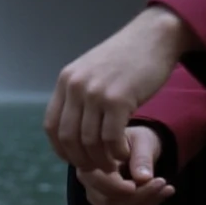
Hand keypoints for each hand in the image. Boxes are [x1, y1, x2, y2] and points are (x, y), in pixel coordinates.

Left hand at [44, 5, 194, 172]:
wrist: (154, 36)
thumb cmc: (127, 57)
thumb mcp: (93, 70)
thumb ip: (80, 95)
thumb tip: (72, 127)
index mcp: (67, 80)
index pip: (52, 127)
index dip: (62, 150)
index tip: (77, 160)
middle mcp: (76, 86)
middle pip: (69, 138)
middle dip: (83, 160)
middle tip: (99, 167)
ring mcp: (96, 92)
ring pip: (90, 142)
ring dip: (102, 160)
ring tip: (115, 161)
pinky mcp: (118, 99)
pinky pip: (111, 139)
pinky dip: (117, 152)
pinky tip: (125, 151)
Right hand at [76, 125, 175, 204]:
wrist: (138, 147)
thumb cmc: (136, 140)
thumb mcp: (142, 140)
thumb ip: (141, 157)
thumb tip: (143, 179)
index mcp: (90, 160)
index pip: (99, 182)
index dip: (120, 187)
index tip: (145, 180)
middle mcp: (88, 181)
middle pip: (109, 201)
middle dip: (139, 196)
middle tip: (162, 182)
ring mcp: (96, 196)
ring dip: (145, 202)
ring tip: (167, 188)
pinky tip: (163, 193)